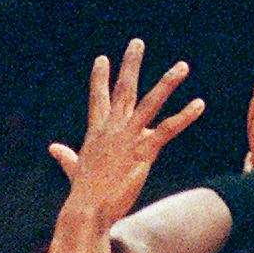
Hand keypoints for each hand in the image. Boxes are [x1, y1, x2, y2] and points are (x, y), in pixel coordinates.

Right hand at [50, 38, 204, 225]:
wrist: (87, 210)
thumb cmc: (82, 196)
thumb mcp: (74, 170)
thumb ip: (67, 157)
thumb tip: (54, 149)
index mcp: (97, 133)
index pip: (98, 99)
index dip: (100, 79)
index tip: (102, 59)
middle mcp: (113, 129)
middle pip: (124, 90)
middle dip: (130, 64)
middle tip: (137, 42)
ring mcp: (129, 138)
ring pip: (151, 102)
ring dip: (167, 82)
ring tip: (183, 66)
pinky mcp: (144, 151)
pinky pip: (168, 129)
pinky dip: (184, 116)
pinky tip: (199, 104)